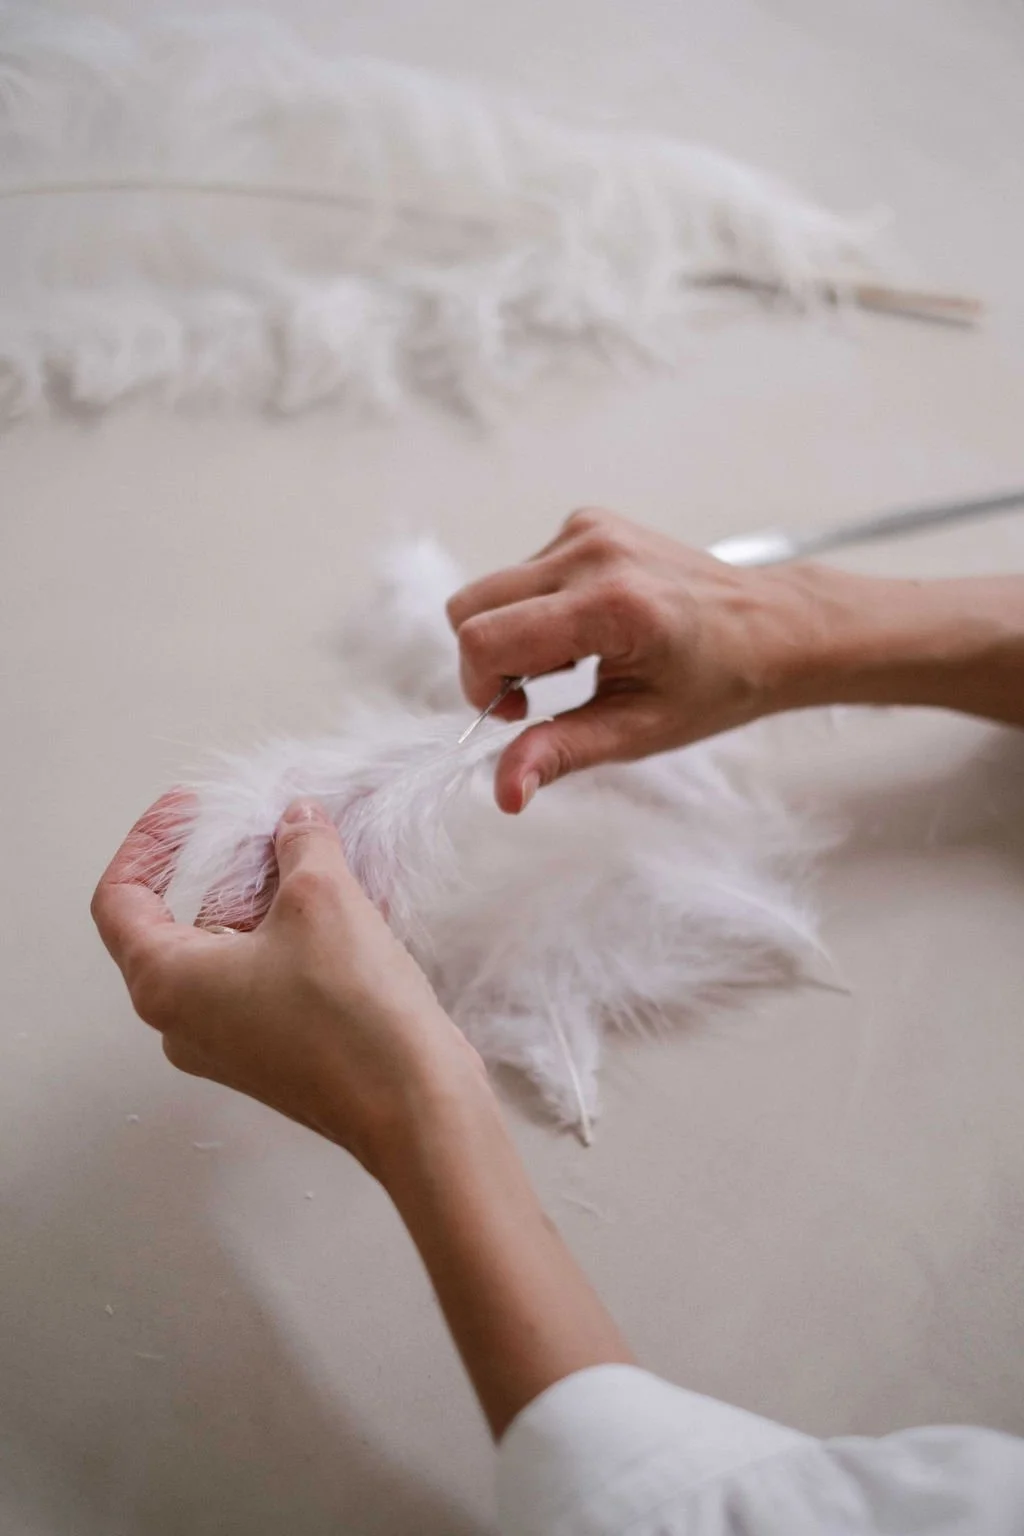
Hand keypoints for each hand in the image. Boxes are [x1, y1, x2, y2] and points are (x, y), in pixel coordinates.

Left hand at [91, 794, 486, 1174]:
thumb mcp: (322, 897)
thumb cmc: (350, 1011)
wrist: (415, 1103)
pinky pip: (269, 976)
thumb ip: (300, 844)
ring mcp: (231, 1042)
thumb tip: (297, 820)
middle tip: (270, 827)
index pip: (120, 899)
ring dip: (272, 896)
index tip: (189, 809)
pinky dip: (296, 933)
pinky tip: (350, 900)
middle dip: (228, 866)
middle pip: (181, 921)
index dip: (149, 842)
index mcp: (166, 984)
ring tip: (321, 857)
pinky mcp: (277, 1052)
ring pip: (233, 948)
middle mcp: (185, 1021)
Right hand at [447, 508, 820, 811]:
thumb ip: (561, 753)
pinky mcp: (589, 521)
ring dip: (514, 634)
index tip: (520, 712)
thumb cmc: (715, 684)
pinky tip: (586, 630)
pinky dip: (536, 609)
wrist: (770, 627)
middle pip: (470, 606)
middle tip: (539, 692)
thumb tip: (504, 792)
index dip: (481, 686)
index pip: (483, 639)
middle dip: (488, 660)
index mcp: (610, 606)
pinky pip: (523, 572)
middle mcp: (593, 554)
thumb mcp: (638, 731)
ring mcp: (589, 529)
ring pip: (492, 590)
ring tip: (576, 660)